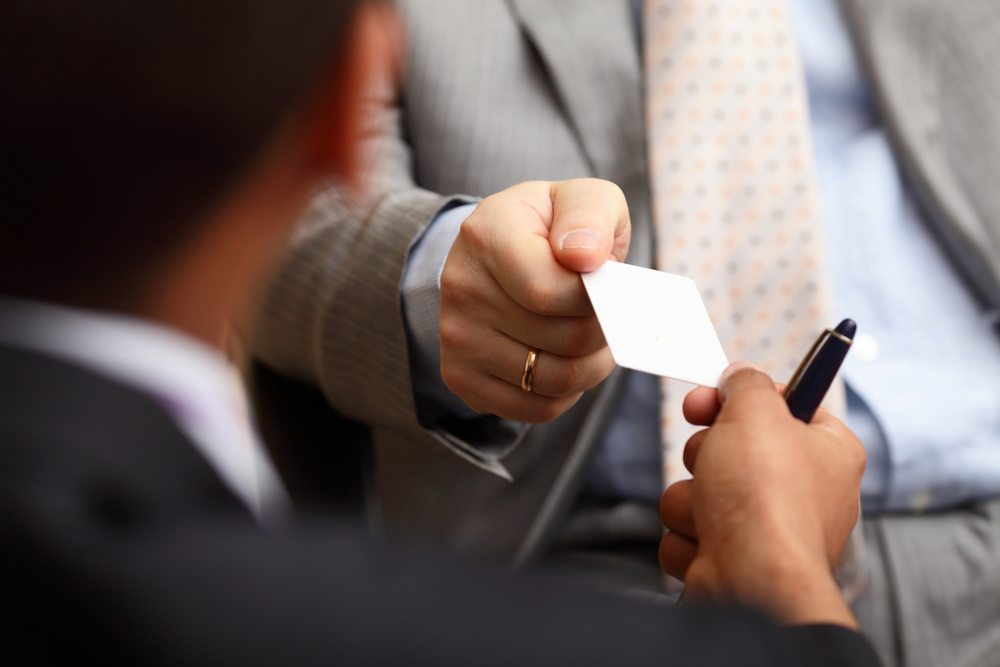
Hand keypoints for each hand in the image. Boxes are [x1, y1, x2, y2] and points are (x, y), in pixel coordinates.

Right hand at [439, 179, 629, 422]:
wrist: (496, 254)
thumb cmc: (551, 228)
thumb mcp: (580, 198)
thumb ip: (591, 215)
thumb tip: (585, 257)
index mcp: (486, 234)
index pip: (551, 292)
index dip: (597, 298)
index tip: (606, 283)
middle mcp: (460, 287)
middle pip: (564, 339)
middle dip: (602, 330)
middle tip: (606, 312)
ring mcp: (456, 336)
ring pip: (554, 380)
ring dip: (590, 366)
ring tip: (590, 337)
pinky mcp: (460, 376)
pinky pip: (535, 409)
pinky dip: (564, 393)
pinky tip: (562, 359)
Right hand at [658, 362, 865, 626]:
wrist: (751, 579)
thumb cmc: (765, 498)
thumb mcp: (755, 411)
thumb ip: (746, 383)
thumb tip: (739, 377)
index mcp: (828, 451)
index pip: (784, 405)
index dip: (742, 397)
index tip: (712, 396)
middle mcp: (804, 491)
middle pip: (732, 447)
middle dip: (706, 452)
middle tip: (711, 457)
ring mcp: (766, 529)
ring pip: (701, 488)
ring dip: (691, 496)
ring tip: (710, 511)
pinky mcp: (732, 559)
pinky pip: (690, 529)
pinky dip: (688, 534)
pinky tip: (706, 544)